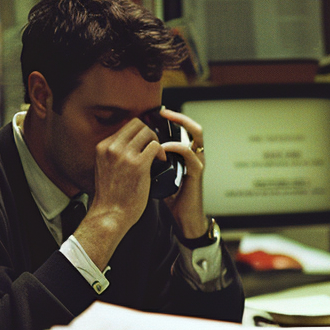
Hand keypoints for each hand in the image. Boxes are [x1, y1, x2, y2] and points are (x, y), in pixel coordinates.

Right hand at [75, 118, 161, 268]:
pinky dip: (162, 152)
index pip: (125, 126)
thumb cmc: (110, 196)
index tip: (145, 142)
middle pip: (137, 124)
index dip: (139, 132)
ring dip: (156, 142)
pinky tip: (161, 161)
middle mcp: (112, 148)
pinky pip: (156, 146)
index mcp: (102, 147)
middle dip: (149, 134)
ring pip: (148, 132)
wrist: (110, 215)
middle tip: (154, 147)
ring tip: (157, 155)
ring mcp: (125, 155)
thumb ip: (114, 154)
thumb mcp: (105, 167)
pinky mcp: (138, 165)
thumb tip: (131, 144)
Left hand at [159, 106, 208, 240]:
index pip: (184, 130)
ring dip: (180, 125)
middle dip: (179, 117)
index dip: (173, 119)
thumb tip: (132, 152)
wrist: (184, 217)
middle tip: (163, 112)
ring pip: (196, 134)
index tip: (156, 114)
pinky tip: (163, 147)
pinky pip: (189, 153)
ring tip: (165, 123)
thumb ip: (152, 162)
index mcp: (187, 156)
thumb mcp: (159, 175)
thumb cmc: (171, 197)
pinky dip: (176, 146)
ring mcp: (197, 162)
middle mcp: (195, 156)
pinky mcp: (197, 172)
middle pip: (194, 127)